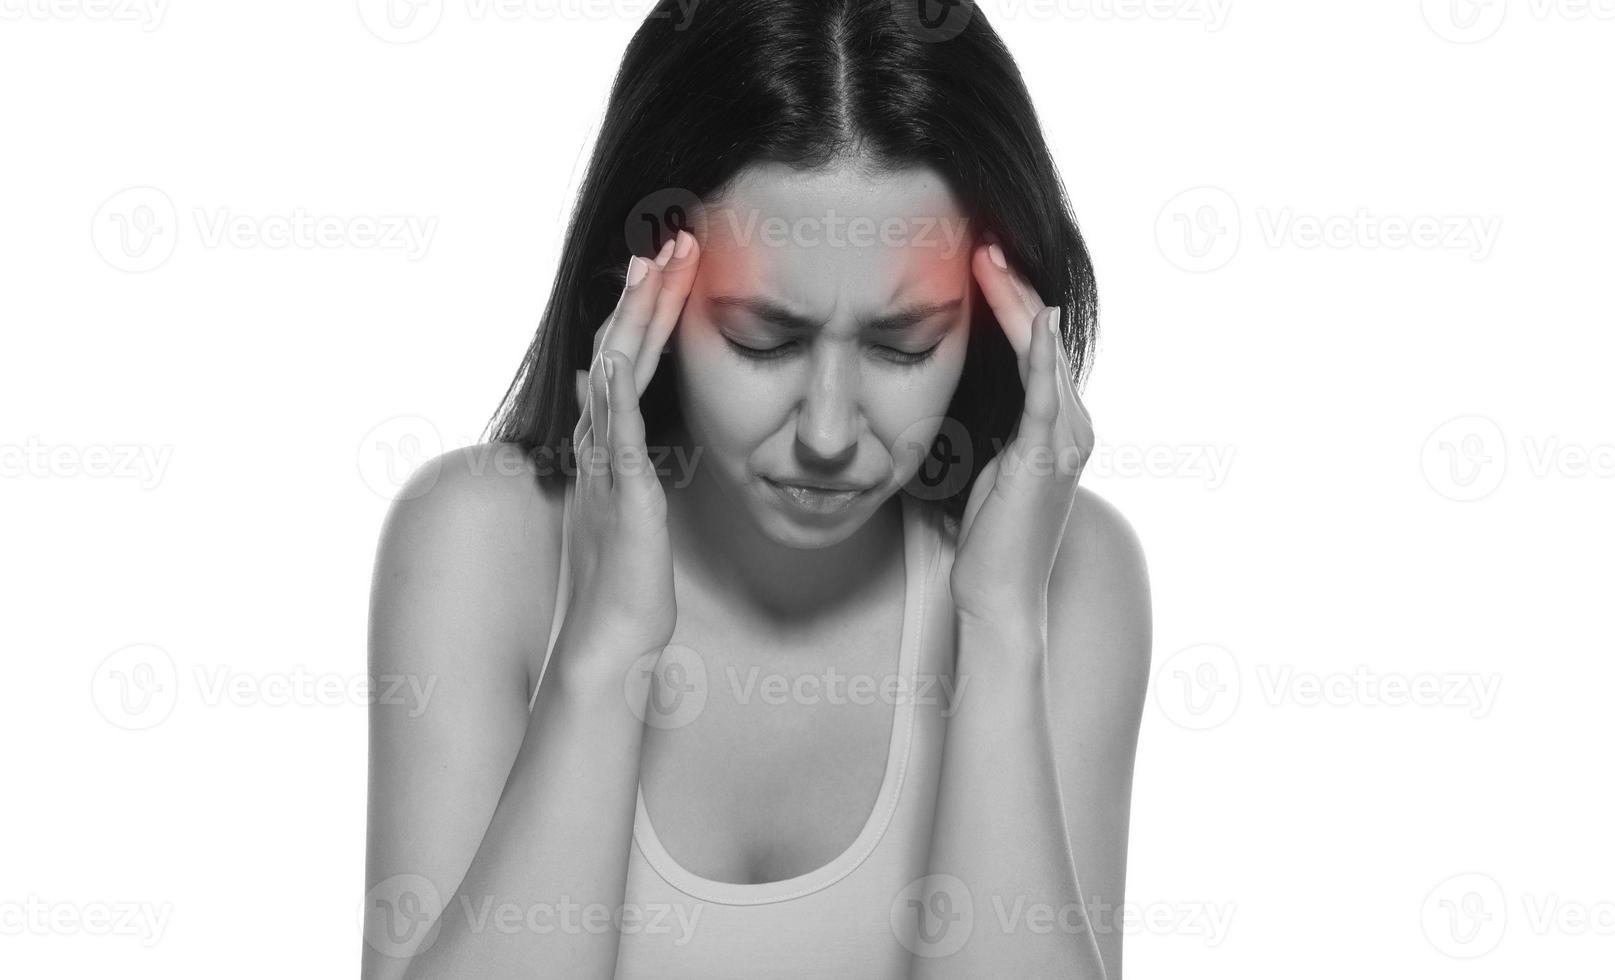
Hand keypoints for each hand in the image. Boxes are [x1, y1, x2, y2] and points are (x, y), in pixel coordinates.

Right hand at [560, 229, 700, 668]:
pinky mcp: (621, 495)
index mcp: (607, 445)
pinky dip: (616, 391)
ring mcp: (606, 465)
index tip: (668, 266)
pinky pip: (615, 434)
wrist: (612, 634)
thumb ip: (622, 452)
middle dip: (645, 296)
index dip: (646, 312)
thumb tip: (608, 403)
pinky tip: (621, 354)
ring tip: (657, 269)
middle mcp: (599, 445)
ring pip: (615, 375)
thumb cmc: (627, 577)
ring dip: (636, 320)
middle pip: (617, 350)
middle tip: (670, 244)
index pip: (625, 361)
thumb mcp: (628, 501)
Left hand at [949, 241, 1094, 633]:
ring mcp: (1068, 440)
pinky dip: (1041, 353)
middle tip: (982, 243)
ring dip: (1018, 303)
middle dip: (1012, 288)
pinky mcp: (1050, 456)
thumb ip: (990, 429)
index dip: (1009, 302)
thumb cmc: (987, 538)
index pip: (1035, 347)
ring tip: (989, 260)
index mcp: (1058, 426)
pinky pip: (1047, 394)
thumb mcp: (987, 468)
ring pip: (1044, 354)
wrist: (999, 594)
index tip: (977, 262)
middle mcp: (1074, 426)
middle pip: (1043, 339)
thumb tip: (962, 394)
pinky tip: (1033, 318)